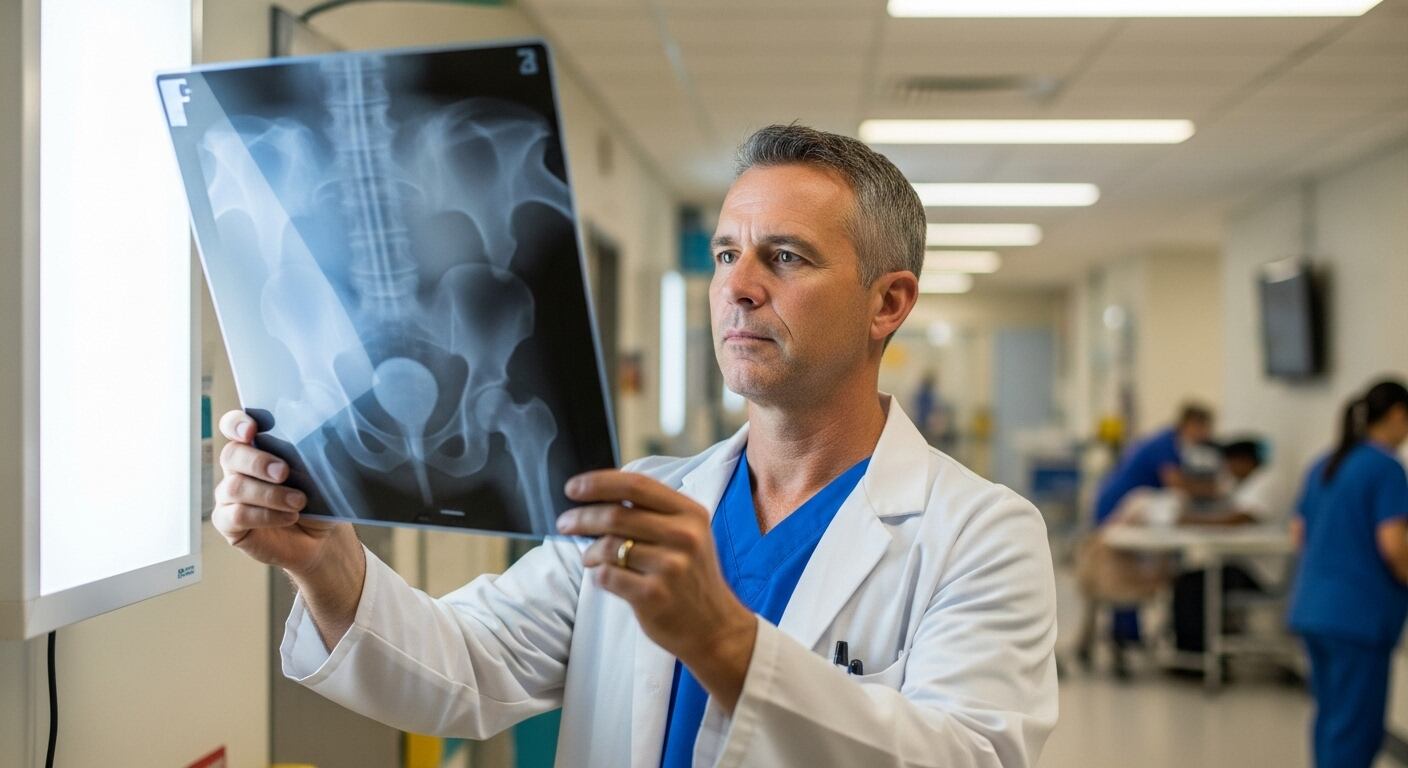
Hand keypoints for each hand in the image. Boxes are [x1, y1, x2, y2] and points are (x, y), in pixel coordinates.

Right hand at [212, 410, 345, 571]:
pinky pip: (236, 515)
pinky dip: (264, 516)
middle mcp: (238, 469)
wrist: (321, 537)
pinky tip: (288, 517)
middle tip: (284, 472)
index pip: (234, 426)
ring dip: (269, 494)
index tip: (252, 430)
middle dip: (257, 462)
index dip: (237, 424)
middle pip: (231, 454)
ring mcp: (229, 497)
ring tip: (298, 502)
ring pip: (234, 487)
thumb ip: (313, 455)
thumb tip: (322, 437)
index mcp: (257, 447)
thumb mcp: (322, 474)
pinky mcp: (228, 523)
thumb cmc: (318, 500)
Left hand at [559, 470, 757, 710]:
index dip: (598, 483)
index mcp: (690, 513)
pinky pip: (608, 575)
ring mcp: (670, 566)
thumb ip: (653, 513)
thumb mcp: (687, 535)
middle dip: (582, 518)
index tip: (572, 488)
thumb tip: (599, 495)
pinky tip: (605, 577)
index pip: (636, 486)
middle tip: (564, 524)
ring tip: (589, 557)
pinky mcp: (653, 595)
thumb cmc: (691, 576)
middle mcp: (683, 536)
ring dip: (590, 551)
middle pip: (616, 515)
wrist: (715, 627)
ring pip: (608, 546)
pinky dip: (599, 574)